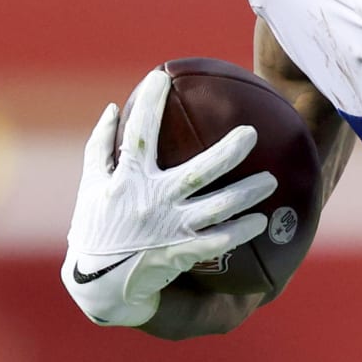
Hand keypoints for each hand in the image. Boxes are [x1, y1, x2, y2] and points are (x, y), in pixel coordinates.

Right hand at [62, 70, 274, 326]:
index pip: (138, 135)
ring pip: (215, 208)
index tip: (162, 76)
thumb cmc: (95, 229)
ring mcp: (167, 229)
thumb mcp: (90, 186)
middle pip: (195, 172)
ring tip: (271, 180)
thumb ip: (100, 146)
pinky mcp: (178, 253)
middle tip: (251, 133)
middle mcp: (150, 202)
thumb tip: (113, 107)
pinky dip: (239, 232)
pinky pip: (215, 242)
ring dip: (245, 194)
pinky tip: (261, 222)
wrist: (97, 285)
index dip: (149, 104)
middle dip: (226, 152)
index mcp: (127, 181)